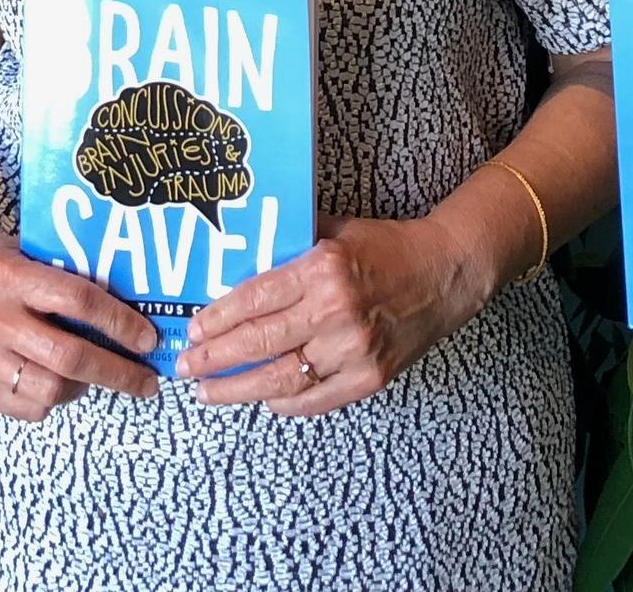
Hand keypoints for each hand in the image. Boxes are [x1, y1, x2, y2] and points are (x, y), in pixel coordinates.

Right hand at [0, 225, 160, 420]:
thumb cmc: (4, 266)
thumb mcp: (34, 254)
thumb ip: (73, 277)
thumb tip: (137, 312)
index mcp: (8, 275)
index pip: (77, 300)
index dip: (120, 322)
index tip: (148, 339)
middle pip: (68, 356)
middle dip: (117, 372)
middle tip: (147, 380)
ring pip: (51, 390)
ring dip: (85, 386)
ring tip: (97, 375)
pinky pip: (30, 408)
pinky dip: (54, 398)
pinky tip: (58, 380)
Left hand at [178, 217, 483, 416]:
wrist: (446, 273)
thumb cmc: (389, 248)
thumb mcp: (337, 230)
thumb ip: (292, 243)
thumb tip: (242, 253)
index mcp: (324, 269)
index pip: (257, 297)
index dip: (220, 317)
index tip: (194, 328)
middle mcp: (336, 311)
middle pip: (261, 342)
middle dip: (215, 358)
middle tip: (186, 366)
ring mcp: (354, 349)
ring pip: (283, 378)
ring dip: (239, 389)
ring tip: (208, 392)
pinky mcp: (371, 377)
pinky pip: (316, 400)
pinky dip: (285, 403)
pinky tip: (262, 398)